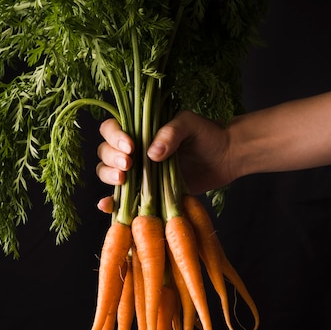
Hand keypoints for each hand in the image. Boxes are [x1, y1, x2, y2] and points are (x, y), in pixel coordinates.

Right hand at [96, 111, 232, 212]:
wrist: (226, 159)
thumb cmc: (208, 135)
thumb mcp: (190, 124)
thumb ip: (171, 133)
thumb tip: (152, 153)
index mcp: (139, 128)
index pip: (111, 129)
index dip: (114, 137)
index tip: (130, 147)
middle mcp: (133, 150)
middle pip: (105, 152)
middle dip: (112, 158)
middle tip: (129, 164)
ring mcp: (138, 172)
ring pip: (107, 173)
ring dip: (109, 176)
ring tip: (123, 180)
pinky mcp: (146, 192)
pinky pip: (122, 198)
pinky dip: (112, 203)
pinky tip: (107, 205)